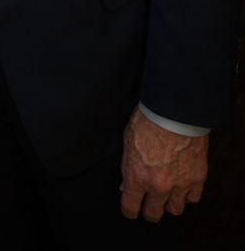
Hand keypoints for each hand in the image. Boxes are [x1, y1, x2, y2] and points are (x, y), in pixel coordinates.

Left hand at [120, 107, 207, 221]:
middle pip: (153, 214)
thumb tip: (126, 185)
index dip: (129, 210)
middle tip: (149, 204)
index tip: (131, 209)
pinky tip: (182, 184)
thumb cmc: (148, 121)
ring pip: (175, 210)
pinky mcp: (197, 178)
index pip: (130, 208)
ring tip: (167, 193)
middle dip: (149, 210)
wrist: (173, 111)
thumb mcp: (128, 142)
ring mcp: (180, 184)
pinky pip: (193, 198)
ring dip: (169, 203)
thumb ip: (128, 168)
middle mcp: (158, 186)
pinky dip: (187, 194)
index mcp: (137, 177)